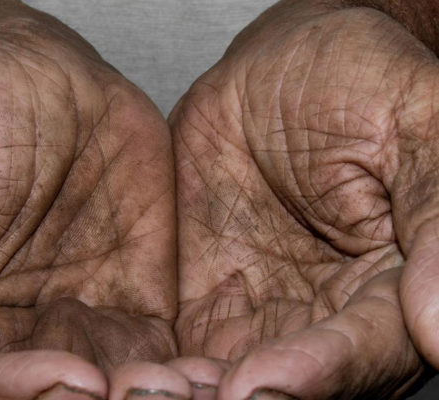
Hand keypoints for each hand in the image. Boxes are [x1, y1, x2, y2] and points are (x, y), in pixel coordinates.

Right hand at [0, 1, 176, 397]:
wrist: (40, 80)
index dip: (7, 391)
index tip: (67, 379)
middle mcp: (8, 338)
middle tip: (143, 396)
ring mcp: (76, 327)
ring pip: (111, 392)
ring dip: (148, 398)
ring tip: (189, 390)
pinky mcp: (136, 309)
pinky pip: (162, 358)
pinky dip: (188, 375)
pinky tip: (215, 373)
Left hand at [170, 0, 438, 397]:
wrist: (277, 72)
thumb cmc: (356, 83)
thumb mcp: (411, 126)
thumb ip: (432, 217)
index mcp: (392, 284)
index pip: (367, 348)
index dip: (321, 369)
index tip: (264, 382)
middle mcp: (330, 315)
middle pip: (298, 385)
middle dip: (250, 397)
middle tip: (196, 399)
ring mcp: (265, 313)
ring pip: (234, 381)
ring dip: (193, 392)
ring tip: (150, 393)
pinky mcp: (208, 302)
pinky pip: (185, 350)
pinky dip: (162, 369)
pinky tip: (133, 372)